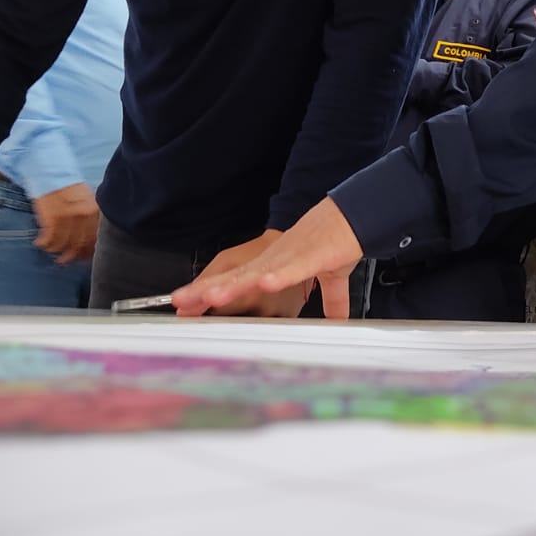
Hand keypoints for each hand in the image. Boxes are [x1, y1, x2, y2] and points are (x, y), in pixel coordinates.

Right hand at [32, 184, 99, 263]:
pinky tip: (42, 244)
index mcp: (94, 211)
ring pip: (65, 244)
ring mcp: (67, 217)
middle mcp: (83, 215)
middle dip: (74, 255)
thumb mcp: (87, 198)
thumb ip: (92, 216)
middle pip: (81, 244)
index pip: (96, 238)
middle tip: (66, 259)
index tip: (84, 257)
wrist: (50, 171)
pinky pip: (50, 239)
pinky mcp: (50, 218)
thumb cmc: (68, 187)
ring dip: (57, 251)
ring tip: (53, 252)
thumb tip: (94, 237)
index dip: (89, 251)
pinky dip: (45, 244)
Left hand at [172, 202, 361, 319]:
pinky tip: (264, 283)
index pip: (237, 282)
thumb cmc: (337, 243)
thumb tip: (337, 320)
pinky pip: (293, 269)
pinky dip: (279, 276)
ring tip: (211, 297)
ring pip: (257, 274)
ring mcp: (291, 258)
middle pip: (236, 279)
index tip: (187, 306)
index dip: (212, 292)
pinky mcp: (313, 255)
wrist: (354, 215)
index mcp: (274, 266)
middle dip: (207, 291)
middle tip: (181, 302)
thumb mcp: (329, 276)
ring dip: (235, 286)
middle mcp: (275, 262)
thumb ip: (330, 300)